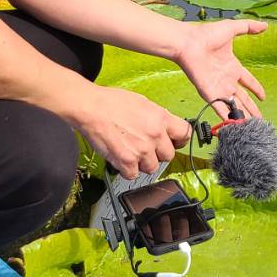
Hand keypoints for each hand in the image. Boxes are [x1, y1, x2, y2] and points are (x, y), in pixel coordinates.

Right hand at [71, 84, 190, 179]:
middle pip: (168, 155)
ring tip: (130, 151)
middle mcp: (155, 135)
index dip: (180, 139)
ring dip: (142, 163)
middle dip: (158, 153)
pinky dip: (127, 170)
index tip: (174, 142)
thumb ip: (157, 117)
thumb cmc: (112, 101)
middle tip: (145, 147)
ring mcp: (141, 150)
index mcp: (161, 118)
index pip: (185, 133)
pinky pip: (133, 174)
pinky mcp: (126, 161)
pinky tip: (121, 158)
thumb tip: (164, 127)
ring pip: (152, 167)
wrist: (90, 107)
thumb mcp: (142, 102)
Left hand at [172, 19, 267, 118]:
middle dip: (251, 109)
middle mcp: (226, 80)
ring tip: (251, 129)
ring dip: (242, 117)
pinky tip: (236, 127)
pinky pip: (221, 108)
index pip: (248, 81)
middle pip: (242, 99)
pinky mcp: (210, 94)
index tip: (263, 97)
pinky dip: (228, 118)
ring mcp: (218, 88)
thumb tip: (266, 26)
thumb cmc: (205, 35)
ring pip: (234, 106)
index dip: (256, 89)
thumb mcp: (231, 29)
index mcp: (232, 66)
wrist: (187, 43)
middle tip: (260, 121)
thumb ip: (248, 27)